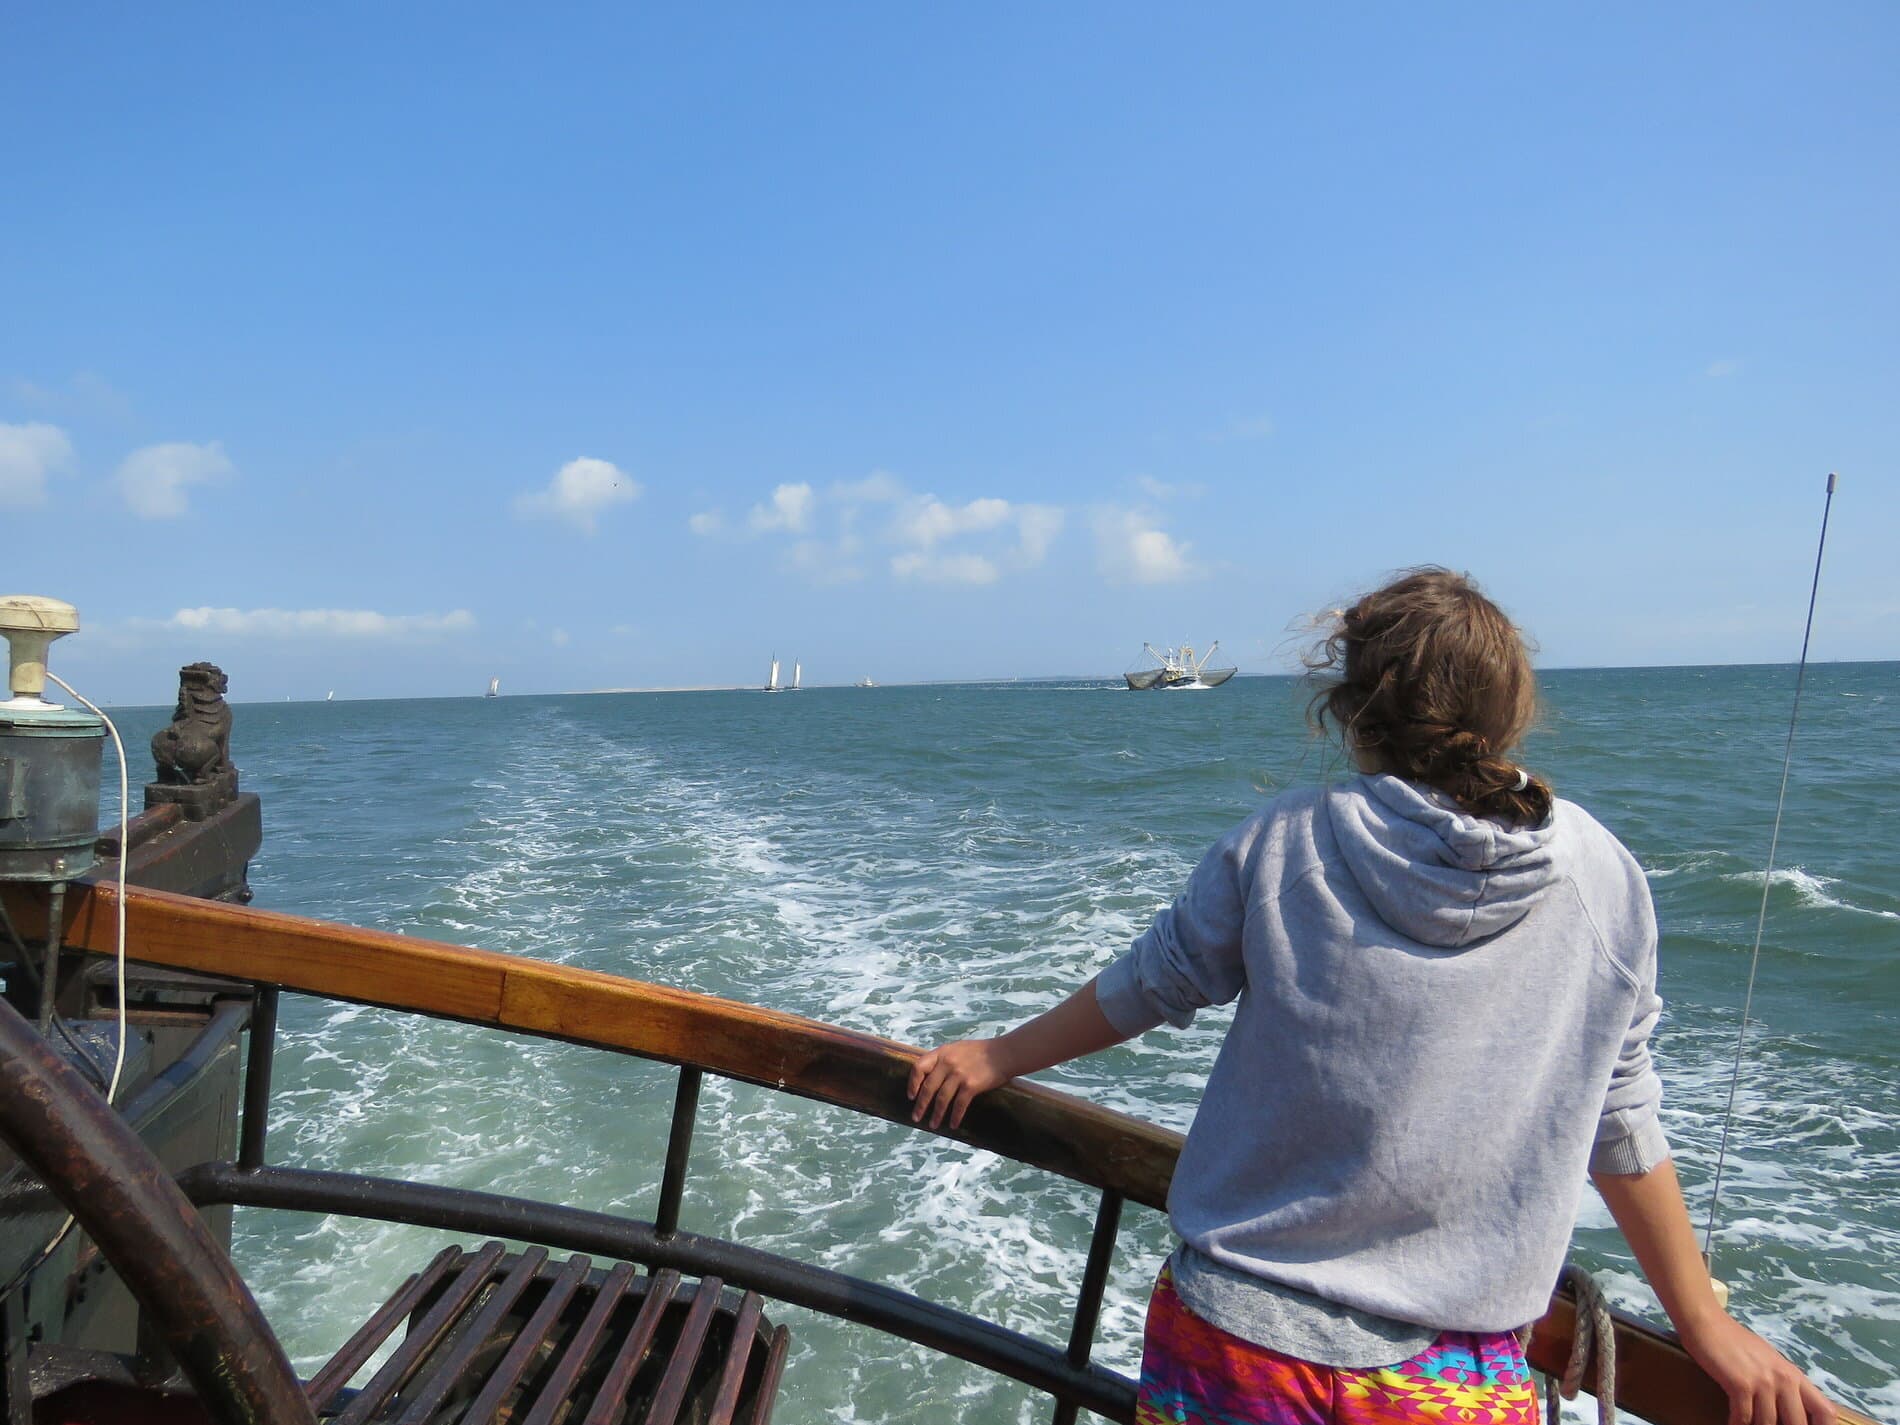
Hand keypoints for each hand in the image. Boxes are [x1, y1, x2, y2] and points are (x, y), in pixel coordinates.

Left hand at [907, 1038, 1017, 1129]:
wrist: (1004, 1053)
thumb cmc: (982, 1051)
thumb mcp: (958, 1048)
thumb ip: (944, 1059)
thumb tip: (929, 1076)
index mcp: (942, 1052)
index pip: (919, 1067)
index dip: (912, 1083)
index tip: (911, 1096)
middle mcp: (948, 1062)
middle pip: (928, 1087)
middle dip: (921, 1105)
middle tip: (916, 1118)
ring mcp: (959, 1074)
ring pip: (942, 1099)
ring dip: (936, 1114)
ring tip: (932, 1125)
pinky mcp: (971, 1085)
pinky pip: (959, 1105)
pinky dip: (954, 1116)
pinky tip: (952, 1124)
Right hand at [1679, 1311, 1835, 1424]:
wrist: (1707, 1322)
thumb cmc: (1735, 1341)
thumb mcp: (1768, 1361)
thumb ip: (1782, 1383)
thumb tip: (1788, 1410)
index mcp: (1794, 1375)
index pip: (1826, 1411)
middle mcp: (1784, 1380)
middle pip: (1797, 1424)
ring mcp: (1763, 1382)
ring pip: (1768, 1424)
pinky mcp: (1741, 1384)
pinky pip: (1743, 1418)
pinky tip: (1730, 1424)